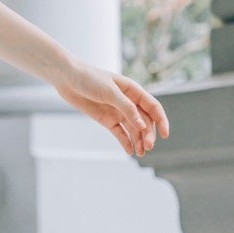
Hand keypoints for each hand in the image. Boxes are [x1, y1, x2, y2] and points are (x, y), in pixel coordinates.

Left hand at [53, 62, 169, 158]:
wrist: (67, 78)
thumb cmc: (89, 79)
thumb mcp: (109, 92)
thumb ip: (126, 108)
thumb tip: (142, 125)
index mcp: (133, 91)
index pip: (153, 107)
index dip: (161, 120)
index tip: (165, 134)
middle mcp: (128, 102)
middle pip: (145, 121)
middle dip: (148, 134)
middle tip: (148, 147)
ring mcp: (118, 112)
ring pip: (134, 129)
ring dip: (139, 141)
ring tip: (141, 153)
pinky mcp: (107, 120)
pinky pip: (120, 133)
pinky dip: (126, 143)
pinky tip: (130, 152)